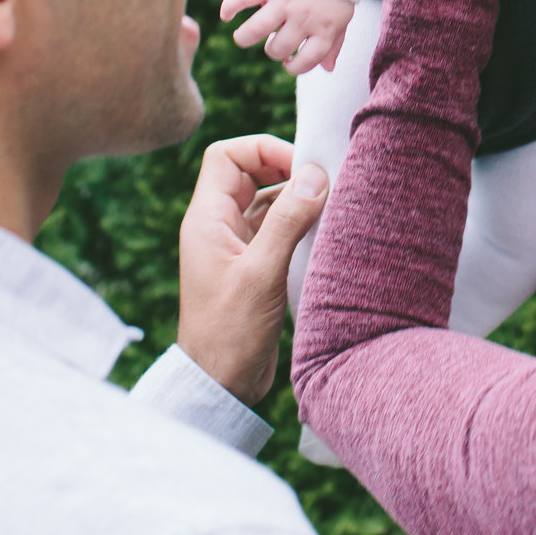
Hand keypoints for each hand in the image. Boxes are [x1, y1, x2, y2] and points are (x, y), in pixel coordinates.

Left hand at [176, 136, 328, 402]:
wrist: (221, 385)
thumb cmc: (230, 332)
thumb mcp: (261, 273)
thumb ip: (287, 220)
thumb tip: (315, 174)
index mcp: (206, 219)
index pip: (226, 156)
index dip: (262, 149)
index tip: (300, 168)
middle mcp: (217, 227)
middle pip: (249, 173)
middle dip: (285, 170)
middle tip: (321, 184)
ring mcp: (235, 247)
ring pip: (265, 201)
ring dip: (295, 198)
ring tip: (329, 207)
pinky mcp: (253, 267)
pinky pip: (275, 229)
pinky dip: (298, 223)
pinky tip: (323, 233)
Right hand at [220, 0, 355, 75]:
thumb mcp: (343, 17)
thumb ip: (335, 43)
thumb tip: (327, 69)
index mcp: (325, 29)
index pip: (306, 61)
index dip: (295, 67)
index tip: (290, 62)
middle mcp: (304, 18)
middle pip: (277, 48)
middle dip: (272, 50)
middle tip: (273, 39)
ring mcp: (285, 1)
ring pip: (255, 30)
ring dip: (244, 37)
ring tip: (243, 37)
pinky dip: (229, 7)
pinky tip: (226, 15)